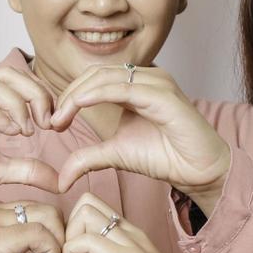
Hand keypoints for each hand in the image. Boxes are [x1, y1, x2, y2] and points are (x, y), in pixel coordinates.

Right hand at [0, 67, 60, 245]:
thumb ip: (27, 169)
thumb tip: (60, 180)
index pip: (12, 78)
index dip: (39, 92)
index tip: (54, 121)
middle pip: (3, 73)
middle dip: (34, 92)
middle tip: (48, 121)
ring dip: (17, 104)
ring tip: (28, 130)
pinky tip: (13, 134)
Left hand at [50, 65, 230, 211]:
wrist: (198, 170)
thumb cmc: (166, 157)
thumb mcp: (115, 155)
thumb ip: (87, 158)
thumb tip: (60, 178)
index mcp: (135, 86)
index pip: (94, 79)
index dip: (69, 95)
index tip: (54, 121)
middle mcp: (146, 78)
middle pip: (96, 74)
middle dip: (69, 94)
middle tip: (54, 119)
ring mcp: (156, 83)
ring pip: (106, 77)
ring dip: (78, 94)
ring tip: (62, 117)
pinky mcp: (164, 94)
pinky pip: (124, 87)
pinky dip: (98, 94)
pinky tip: (79, 106)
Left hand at [50, 193, 214, 252]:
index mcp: (125, 239)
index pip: (90, 211)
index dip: (68, 232)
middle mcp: (128, 234)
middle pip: (85, 202)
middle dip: (64, 227)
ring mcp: (129, 244)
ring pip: (85, 212)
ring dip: (66, 236)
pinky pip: (89, 240)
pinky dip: (70, 252)